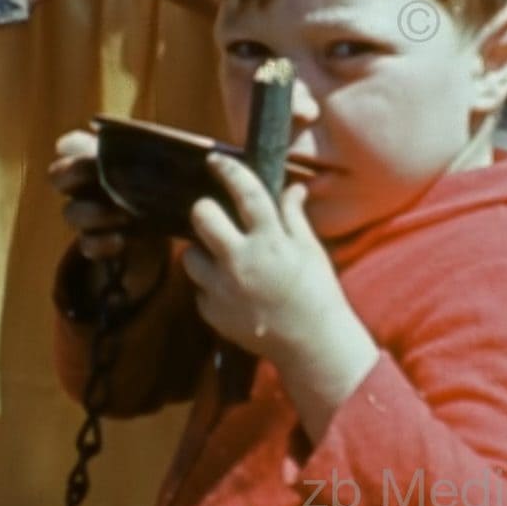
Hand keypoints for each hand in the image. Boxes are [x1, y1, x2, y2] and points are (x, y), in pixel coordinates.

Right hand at [49, 130, 165, 299]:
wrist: (170, 221)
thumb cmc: (157, 178)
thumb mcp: (151, 159)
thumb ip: (134, 143)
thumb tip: (107, 127)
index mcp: (92, 159)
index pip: (68, 146)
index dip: (73, 147)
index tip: (92, 150)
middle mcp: (81, 185)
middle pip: (58, 176)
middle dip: (74, 172)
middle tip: (98, 172)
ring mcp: (86, 216)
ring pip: (71, 212)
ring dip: (93, 212)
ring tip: (123, 213)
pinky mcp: (98, 243)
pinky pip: (87, 245)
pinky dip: (100, 243)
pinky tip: (120, 240)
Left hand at [182, 154, 349, 358]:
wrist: (311, 344)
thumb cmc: (317, 292)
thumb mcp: (310, 249)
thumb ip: (293, 216)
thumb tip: (293, 187)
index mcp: (269, 240)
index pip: (244, 191)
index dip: (228, 170)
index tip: (215, 161)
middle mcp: (240, 260)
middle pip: (201, 216)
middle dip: (205, 210)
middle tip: (216, 216)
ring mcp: (223, 288)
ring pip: (189, 255)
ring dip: (203, 252)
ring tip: (223, 259)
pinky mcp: (212, 313)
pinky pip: (199, 290)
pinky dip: (211, 287)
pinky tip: (232, 291)